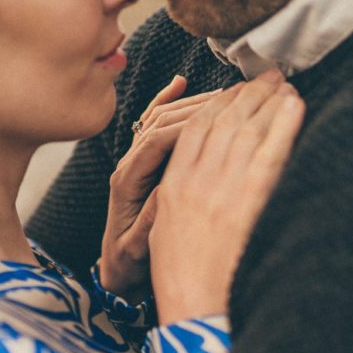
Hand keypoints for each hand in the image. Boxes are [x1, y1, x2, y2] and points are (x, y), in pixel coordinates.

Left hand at [99, 76, 221, 301]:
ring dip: (191, 102)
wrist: (116, 269)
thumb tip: (167, 192)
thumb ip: (150, 219)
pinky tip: (181, 83)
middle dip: (198, 105)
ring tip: (227, 92)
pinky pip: (152, 123)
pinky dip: (167, 101)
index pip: (159, 141)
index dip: (190, 125)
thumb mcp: (138, 248)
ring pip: (160, 118)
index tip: (223, 116)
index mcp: (126, 181)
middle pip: (161, 121)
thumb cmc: (128, 263)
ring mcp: (134, 160)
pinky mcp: (141, 161)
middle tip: (236, 94)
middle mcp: (128, 164)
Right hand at [148, 70, 304, 325]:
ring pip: (247, 130)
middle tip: (269, 77)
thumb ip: (178, 197)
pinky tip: (296, 108)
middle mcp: (195, 182)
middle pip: (223, 121)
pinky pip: (270, 153)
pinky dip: (283, 125)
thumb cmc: (180, 279)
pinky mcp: (247, 203)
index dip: (218, 103)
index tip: (237, 90)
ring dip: (269, 101)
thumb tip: (199, 177)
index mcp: (172, 187)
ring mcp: (221, 191)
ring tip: (286, 85)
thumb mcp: (166, 231)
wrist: (191, 308)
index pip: (195, 129)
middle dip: (247, 94)